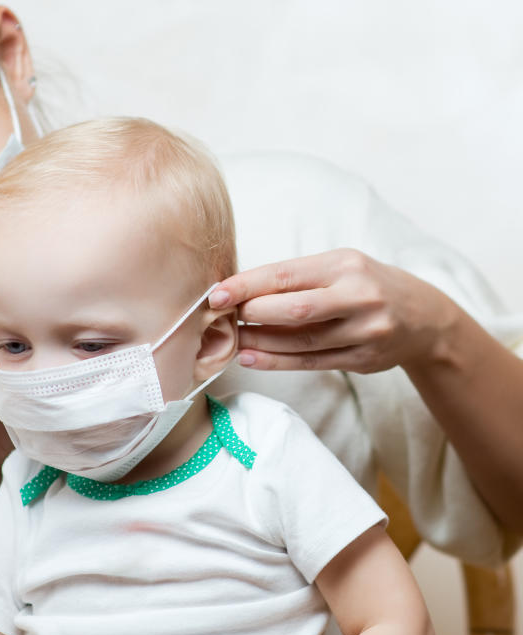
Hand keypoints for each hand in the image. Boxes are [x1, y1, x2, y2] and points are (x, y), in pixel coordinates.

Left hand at [209, 249, 452, 373]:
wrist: (424, 317)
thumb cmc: (366, 285)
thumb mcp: (339, 267)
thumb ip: (297, 278)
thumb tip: (239, 290)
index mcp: (346, 265)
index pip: (286, 274)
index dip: (247, 285)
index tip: (217, 294)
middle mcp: (359, 296)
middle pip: (294, 309)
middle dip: (252, 313)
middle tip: (224, 317)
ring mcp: (364, 330)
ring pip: (300, 340)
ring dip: (259, 342)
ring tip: (232, 340)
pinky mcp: (363, 359)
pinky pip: (311, 362)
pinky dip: (277, 362)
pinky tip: (251, 358)